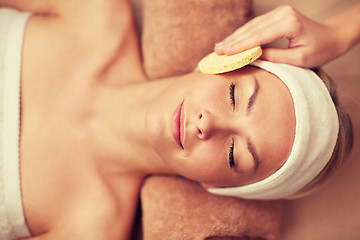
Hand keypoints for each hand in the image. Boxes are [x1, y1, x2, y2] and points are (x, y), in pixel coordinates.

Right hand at [214, 5, 349, 67]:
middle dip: (232, 41)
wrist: (332, 36)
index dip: (239, 46)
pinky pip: (256, 26)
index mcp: (289, 23)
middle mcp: (282, 14)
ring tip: (220, 47)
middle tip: (216, 51)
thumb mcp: (299, 59)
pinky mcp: (277, 16)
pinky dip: (243, 34)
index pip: (258, 36)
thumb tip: (251, 57)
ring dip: (234, 37)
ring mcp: (279, 13)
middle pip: (251, 29)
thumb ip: (274, 57)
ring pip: (251, 26)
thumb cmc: (320, 50)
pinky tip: (232, 41)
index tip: (224, 54)